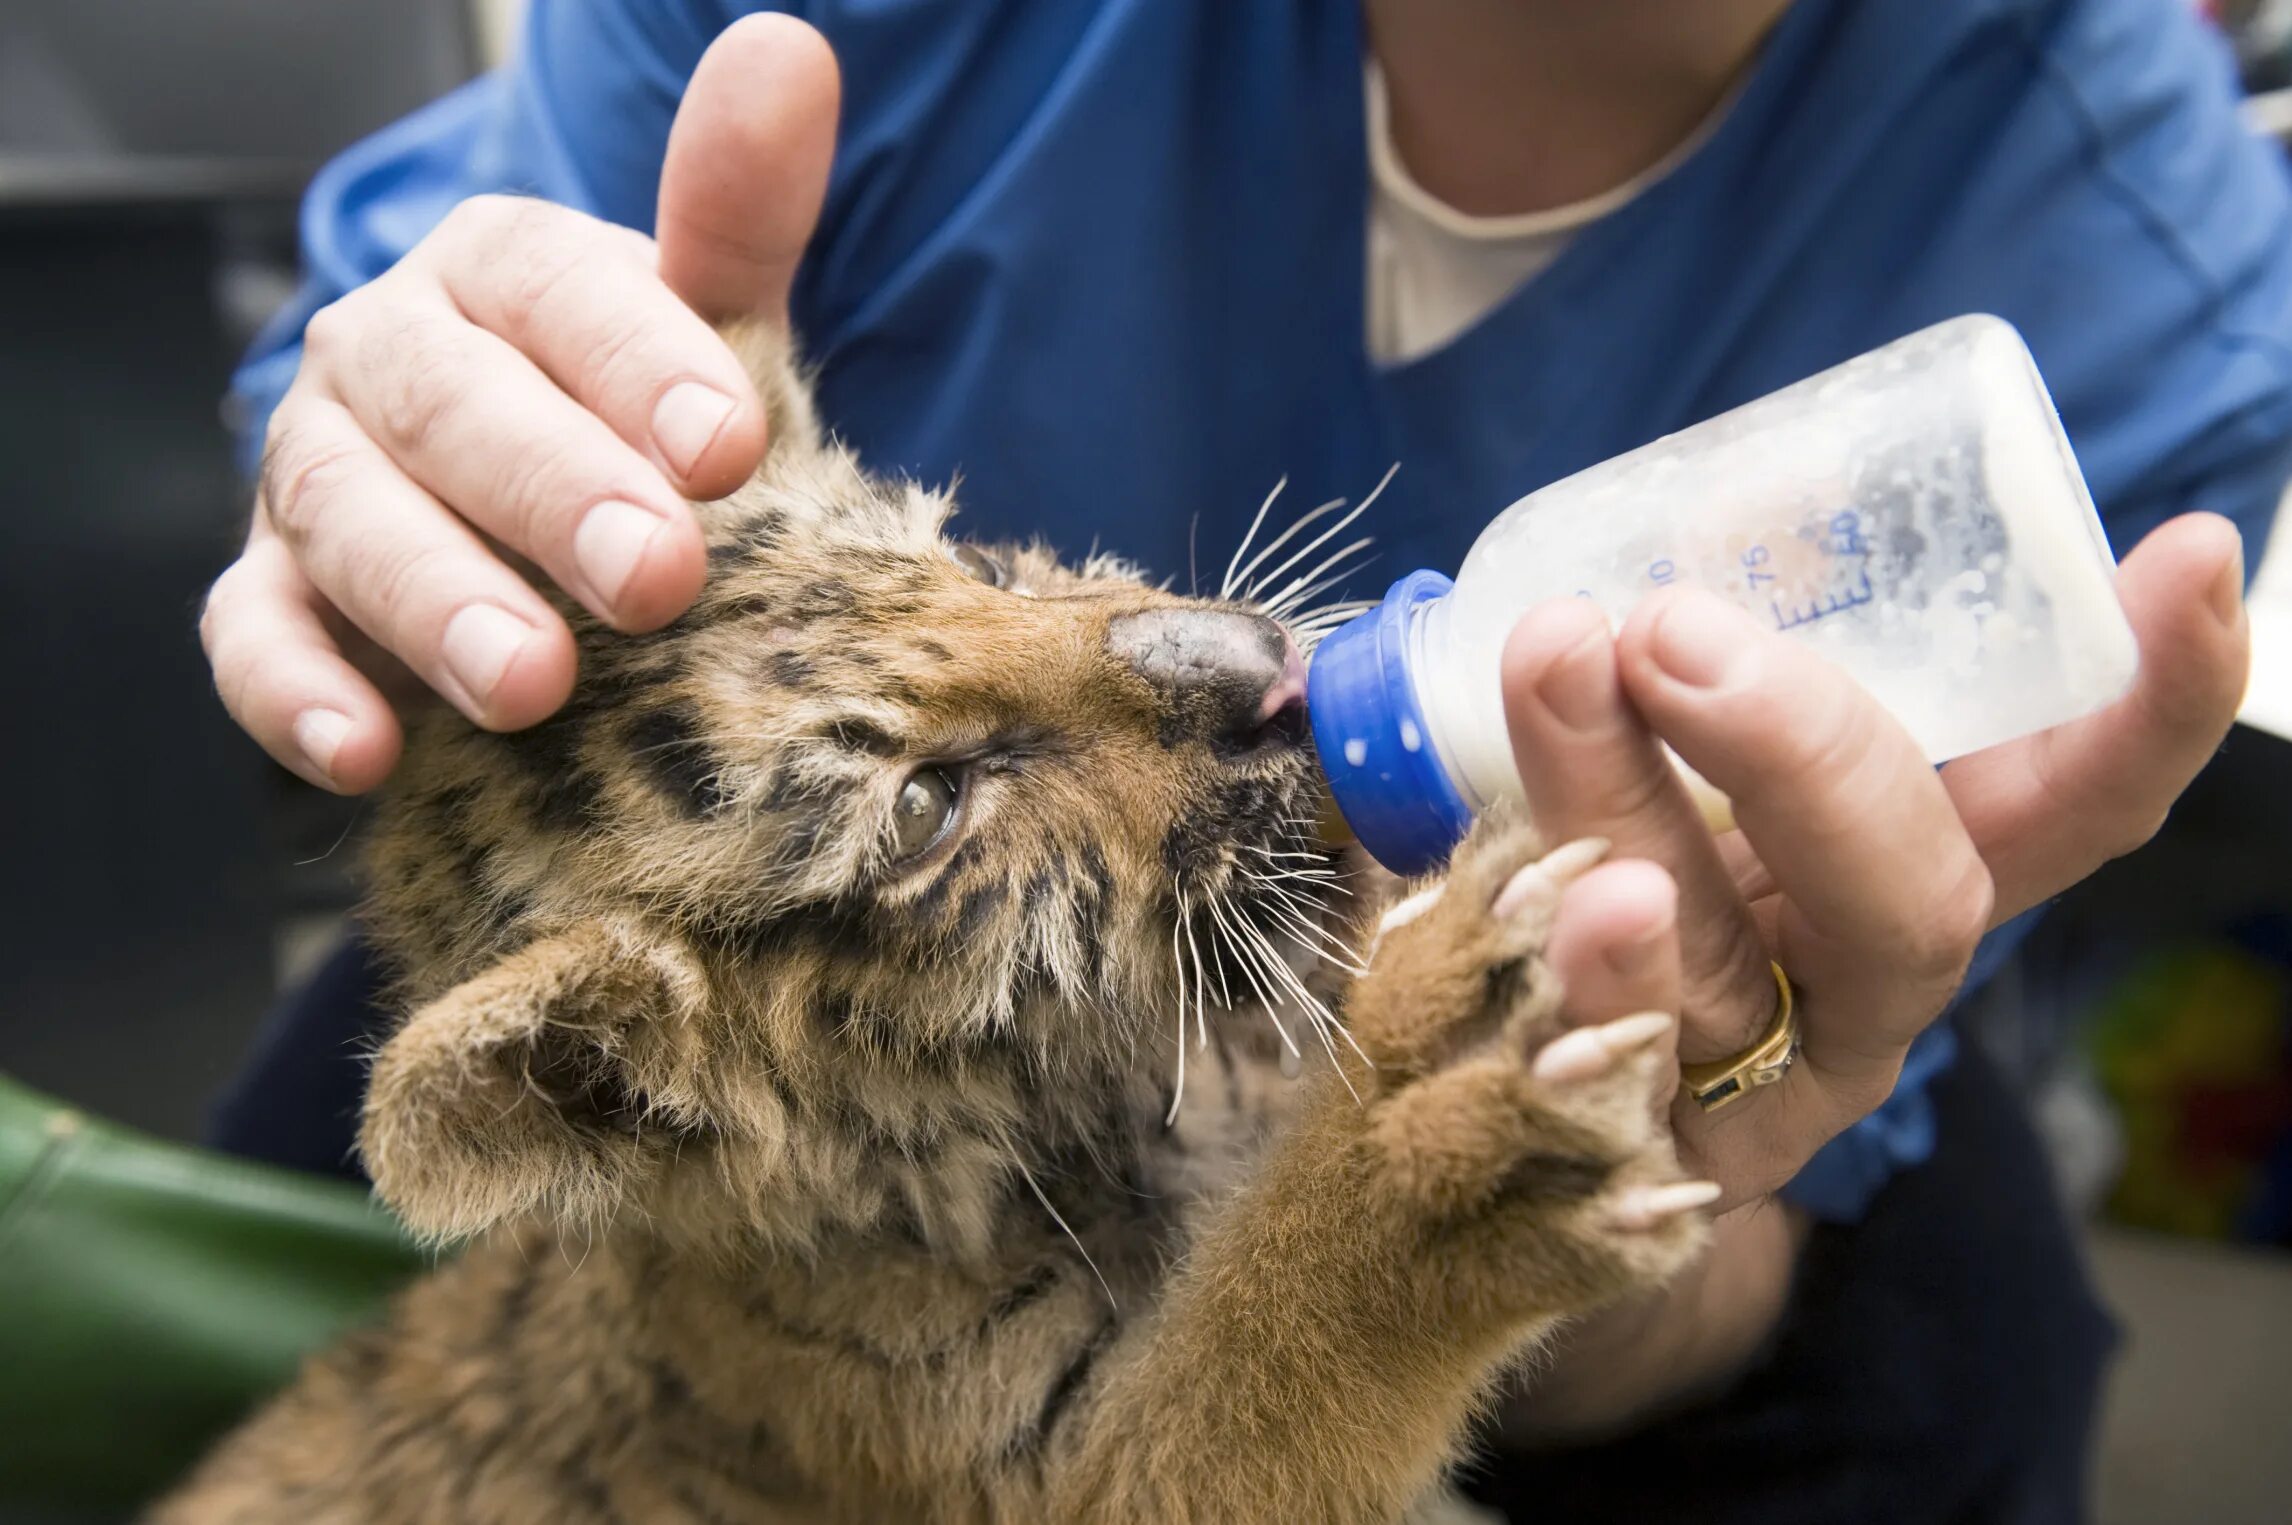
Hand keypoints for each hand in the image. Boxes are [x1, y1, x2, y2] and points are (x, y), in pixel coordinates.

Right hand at [200, 16, 839, 791]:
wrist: (544, 507)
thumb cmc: (639, 412)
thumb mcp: (705, 321)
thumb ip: (735, 211)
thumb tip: (788, 50)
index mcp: (498, 273)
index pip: (556, 292)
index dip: (641, 365)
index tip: (734, 448)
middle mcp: (389, 356)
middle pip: (449, 406)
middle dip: (553, 493)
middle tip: (660, 578)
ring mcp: (317, 474)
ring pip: (347, 518)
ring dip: (436, 601)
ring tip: (532, 685)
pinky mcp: (273, 592)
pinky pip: (254, 633)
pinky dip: (295, 691)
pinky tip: (364, 750)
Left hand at [1517, 512, 2248, 1207]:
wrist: (1502, 1096)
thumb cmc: (1606, 872)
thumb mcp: (1656, 752)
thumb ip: (1674, 674)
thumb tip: (1623, 584)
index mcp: (1912, 874)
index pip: (2070, 800)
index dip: (2148, 701)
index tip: (2192, 556)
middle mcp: (1864, 992)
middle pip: (1912, 898)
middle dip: (1806, 748)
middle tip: (1670, 625)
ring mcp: (1755, 1093)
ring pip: (1713, 964)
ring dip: (1625, 809)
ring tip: (1565, 679)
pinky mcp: (1630, 1157)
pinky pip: (1605, 1077)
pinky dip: (1577, 976)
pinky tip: (1552, 905)